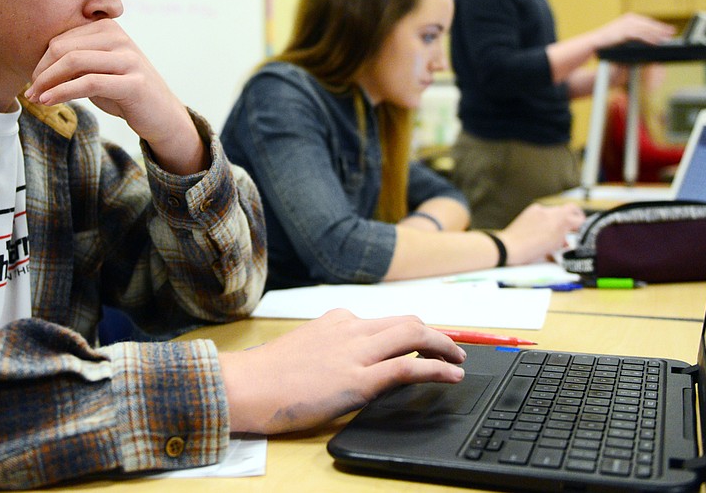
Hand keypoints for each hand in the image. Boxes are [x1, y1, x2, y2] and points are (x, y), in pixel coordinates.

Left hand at [26, 20, 206, 172]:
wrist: (161, 114)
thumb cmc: (124, 92)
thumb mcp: (97, 72)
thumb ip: (75, 63)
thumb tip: (37, 69)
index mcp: (108, 28)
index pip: (62, 39)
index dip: (41, 60)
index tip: (31, 80)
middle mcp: (119, 37)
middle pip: (64, 47)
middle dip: (41, 70)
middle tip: (30, 91)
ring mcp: (128, 58)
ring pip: (74, 62)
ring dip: (48, 81)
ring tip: (34, 97)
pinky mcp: (133, 83)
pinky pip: (89, 83)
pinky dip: (63, 92)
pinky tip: (48, 101)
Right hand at [218, 309, 465, 433]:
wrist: (245, 386)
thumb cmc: (267, 375)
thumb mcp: (306, 347)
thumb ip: (333, 347)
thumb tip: (352, 362)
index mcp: (338, 319)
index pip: (387, 320)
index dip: (415, 330)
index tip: (428, 341)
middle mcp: (351, 328)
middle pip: (408, 322)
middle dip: (437, 334)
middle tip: (455, 350)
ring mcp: (356, 353)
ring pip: (415, 335)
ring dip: (445, 346)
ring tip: (460, 360)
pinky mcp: (358, 380)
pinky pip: (409, 367)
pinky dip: (438, 367)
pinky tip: (453, 374)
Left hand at [497, 202, 584, 263]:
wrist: (509, 246)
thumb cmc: (531, 251)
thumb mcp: (552, 249)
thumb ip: (562, 242)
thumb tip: (566, 241)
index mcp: (562, 222)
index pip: (581, 220)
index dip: (584, 227)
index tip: (582, 232)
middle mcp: (553, 212)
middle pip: (572, 208)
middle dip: (575, 216)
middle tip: (575, 226)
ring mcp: (542, 209)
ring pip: (557, 210)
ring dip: (559, 218)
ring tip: (554, 230)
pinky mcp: (532, 209)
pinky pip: (544, 211)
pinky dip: (546, 218)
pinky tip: (540, 227)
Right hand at [594, 13, 674, 48]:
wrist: (593, 43)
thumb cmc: (608, 42)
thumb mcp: (623, 36)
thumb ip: (635, 36)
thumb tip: (649, 39)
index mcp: (630, 18)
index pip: (648, 22)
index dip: (660, 26)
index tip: (669, 29)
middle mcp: (629, 19)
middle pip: (649, 24)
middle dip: (662, 29)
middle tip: (672, 32)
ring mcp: (626, 24)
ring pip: (646, 29)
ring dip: (658, 34)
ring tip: (667, 38)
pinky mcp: (624, 31)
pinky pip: (640, 35)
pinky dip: (649, 39)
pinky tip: (656, 42)